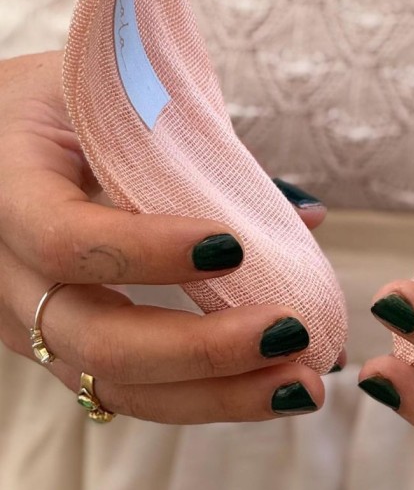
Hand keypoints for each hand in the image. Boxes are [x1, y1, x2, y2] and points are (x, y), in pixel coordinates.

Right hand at [0, 51, 333, 422]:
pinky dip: (203, 395)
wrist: (6, 135)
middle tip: (290, 333)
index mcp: (9, 188)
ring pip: (114, 383)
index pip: (65, 236)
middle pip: (93, 338)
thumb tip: (307, 217)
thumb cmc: (69, 102)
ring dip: (216, 395)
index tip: (232, 246)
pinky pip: (127, 387)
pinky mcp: (59, 347)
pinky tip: (270, 386)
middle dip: (202, 349)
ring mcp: (27, 320)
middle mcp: (5, 270)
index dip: (147, 250)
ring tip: (300, 386)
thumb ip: (198, 148)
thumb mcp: (117, 94)